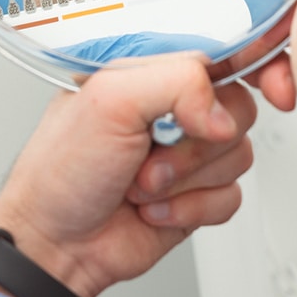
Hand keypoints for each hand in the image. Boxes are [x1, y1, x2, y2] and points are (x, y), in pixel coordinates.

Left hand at [0, 52, 254, 296]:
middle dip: (193, 143)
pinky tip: (153, 208)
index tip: (239, 96)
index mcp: (148, 72)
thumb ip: (175, 82)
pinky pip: (231, 196)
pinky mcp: (197, 193)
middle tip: (150, 152)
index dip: (238, 72)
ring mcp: (186, 151)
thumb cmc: (61, 170)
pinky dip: (190, 208)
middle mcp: (170, 108)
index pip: (215, 54)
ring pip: (238, 154)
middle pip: (236, 108)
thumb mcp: (107, 100)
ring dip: (185, 179)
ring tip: (140, 183)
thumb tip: (220, 110)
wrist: (57, 243)